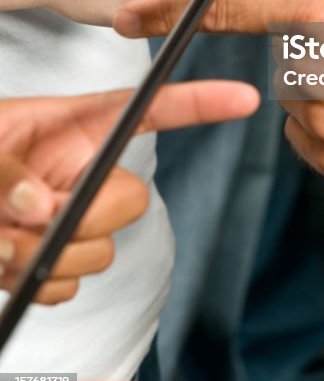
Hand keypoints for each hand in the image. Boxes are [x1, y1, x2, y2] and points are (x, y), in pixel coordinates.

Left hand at [0, 81, 257, 302]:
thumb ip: (5, 170)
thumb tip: (41, 206)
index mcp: (70, 126)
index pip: (146, 109)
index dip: (197, 101)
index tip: (243, 96)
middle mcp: (78, 170)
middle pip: (131, 196)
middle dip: (88, 214)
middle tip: (33, 218)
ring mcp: (67, 218)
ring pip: (100, 250)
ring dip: (49, 255)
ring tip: (0, 237)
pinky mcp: (51, 261)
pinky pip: (71, 284)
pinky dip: (39, 282)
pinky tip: (8, 261)